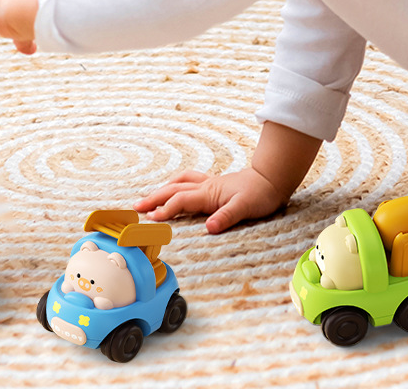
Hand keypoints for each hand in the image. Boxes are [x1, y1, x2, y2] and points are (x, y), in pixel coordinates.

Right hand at [133, 167, 289, 233]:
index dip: (165, 210)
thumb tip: (209, 228)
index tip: (150, 219)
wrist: (271, 179)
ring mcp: (208, 183)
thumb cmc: (260, 194)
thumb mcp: (245, 208)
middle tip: (137, 207)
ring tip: (148, 197)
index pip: (181, 201)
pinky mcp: (213, 184)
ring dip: (162, 189)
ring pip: (179, 182)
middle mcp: (205, 186)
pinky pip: (187, 181)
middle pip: (173, 189)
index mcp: (209, 193)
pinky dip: (175, 184)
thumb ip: (226, 217)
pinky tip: (173, 187)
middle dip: (154, 198)